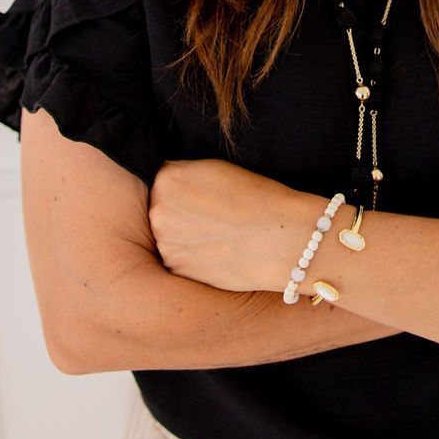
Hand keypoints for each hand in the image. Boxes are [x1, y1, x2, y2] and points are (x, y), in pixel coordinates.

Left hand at [148, 158, 305, 292]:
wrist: (281, 239)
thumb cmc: (257, 198)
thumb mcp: (215, 169)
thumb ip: (185, 175)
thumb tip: (172, 186)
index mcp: (166, 179)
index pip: (165, 179)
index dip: (187, 186)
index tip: (205, 193)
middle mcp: (158, 212)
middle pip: (162, 207)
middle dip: (181, 210)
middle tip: (213, 214)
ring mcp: (165, 243)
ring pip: (169, 234)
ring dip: (185, 234)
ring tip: (218, 233)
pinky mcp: (177, 269)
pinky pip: (179, 257)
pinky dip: (193, 255)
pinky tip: (217, 249)